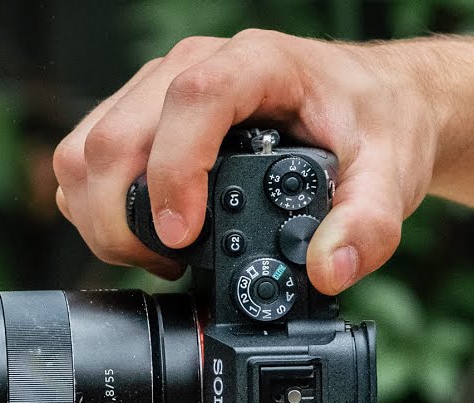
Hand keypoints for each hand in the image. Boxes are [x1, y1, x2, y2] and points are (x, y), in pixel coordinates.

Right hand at [50, 30, 473, 293]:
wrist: (367, 101)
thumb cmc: (371, 122)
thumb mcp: (391, 173)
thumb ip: (369, 224)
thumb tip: (328, 267)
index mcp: (255, 65)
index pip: (190, 102)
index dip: (173, 172)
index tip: (181, 235)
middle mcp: (189, 68)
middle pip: (112, 140)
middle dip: (120, 220)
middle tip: (167, 263)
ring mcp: (152, 91)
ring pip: (82, 153)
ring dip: (99, 218)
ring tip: (153, 252)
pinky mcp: (133, 117)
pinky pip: (82, 162)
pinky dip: (95, 209)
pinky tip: (141, 231)